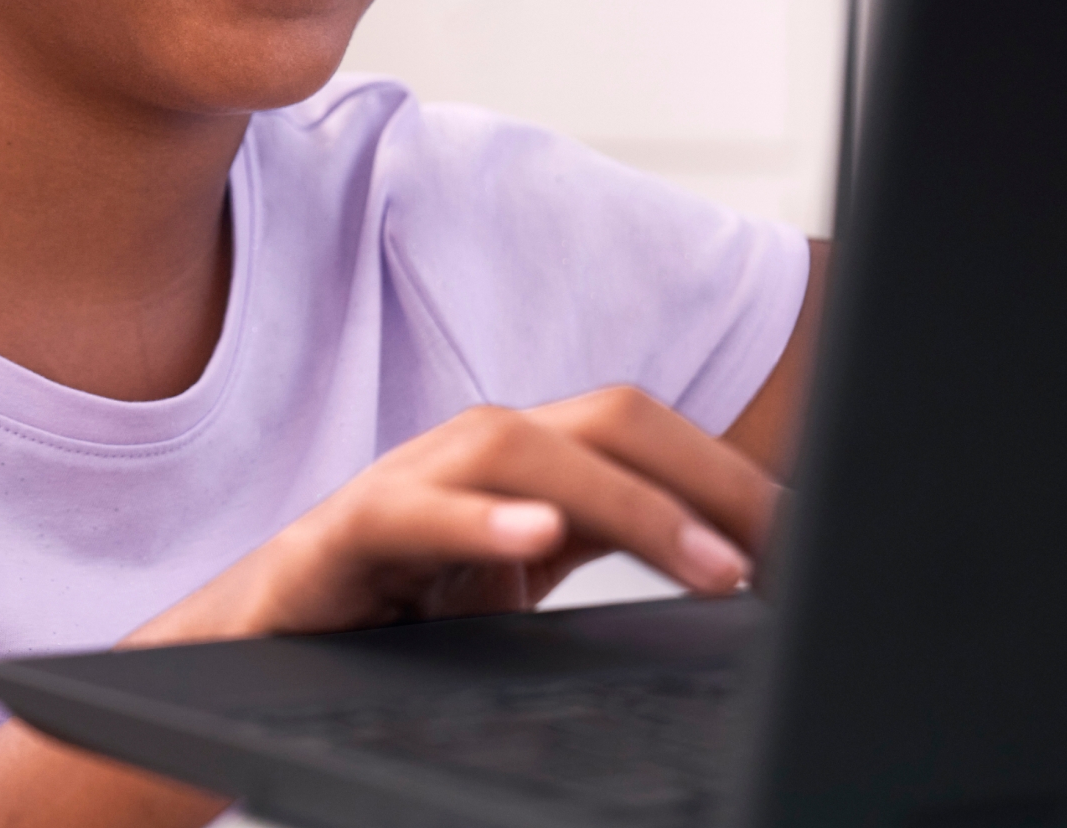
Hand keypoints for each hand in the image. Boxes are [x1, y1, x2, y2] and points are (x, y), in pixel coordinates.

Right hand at [130, 386, 777, 644]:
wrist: (254, 649)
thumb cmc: (388, 618)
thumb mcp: (514, 592)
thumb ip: (591, 563)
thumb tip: (722, 577)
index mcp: (522, 469)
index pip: (642, 434)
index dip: (730, 474)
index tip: (812, 538)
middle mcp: (469, 459)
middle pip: (602, 417)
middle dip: (705, 474)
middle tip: (785, 553)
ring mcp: (405, 486)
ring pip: (517, 446)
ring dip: (627, 501)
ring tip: (708, 564)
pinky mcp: (339, 536)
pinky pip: (405, 511)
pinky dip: (477, 520)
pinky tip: (536, 539)